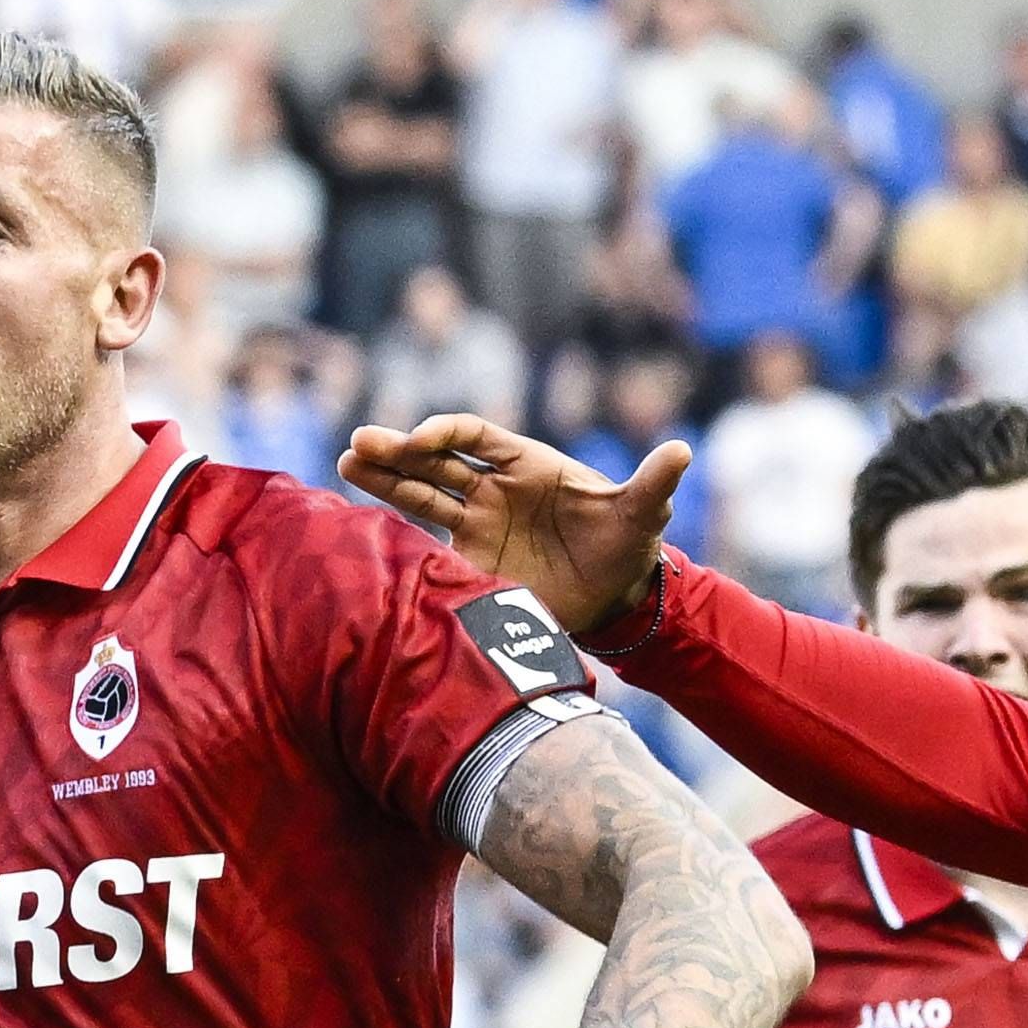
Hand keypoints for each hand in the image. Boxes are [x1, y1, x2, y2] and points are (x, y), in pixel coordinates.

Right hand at [339, 414, 681, 635]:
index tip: (421, 442)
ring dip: (385, 479)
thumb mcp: (641, 514)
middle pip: (437, 459)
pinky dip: (397, 528)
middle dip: (398, 451)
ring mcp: (479, 521)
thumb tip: (683, 451)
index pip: (475, 436)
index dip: (446, 433)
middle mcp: (495, 486)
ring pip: (422, 492)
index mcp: (528, 462)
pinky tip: (362, 518)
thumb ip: (652, 483)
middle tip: (358, 444)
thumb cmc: (627, 545)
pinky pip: (427, 538)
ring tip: (345, 464)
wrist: (615, 595)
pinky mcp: (471, 559)